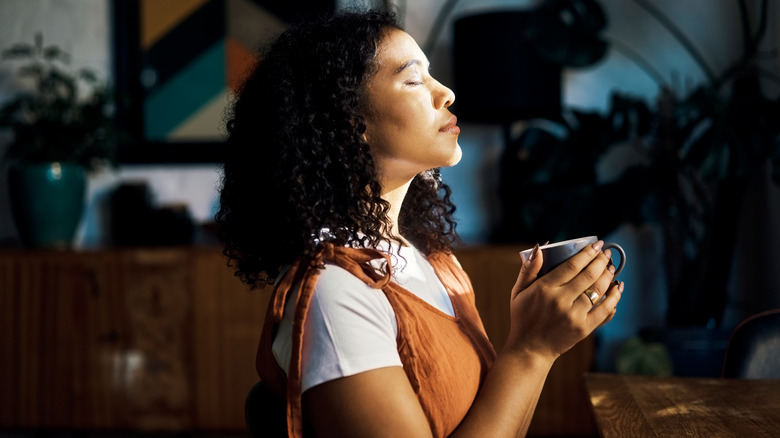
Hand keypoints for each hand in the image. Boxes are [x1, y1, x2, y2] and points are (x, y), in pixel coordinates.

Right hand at [505, 241, 622, 359]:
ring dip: (608, 276)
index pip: (572, 265)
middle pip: (588, 275)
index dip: (587, 253)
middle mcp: (560, 301)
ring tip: (612, 267)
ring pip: (598, 290)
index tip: (596, 245)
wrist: (529, 349)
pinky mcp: (583, 329)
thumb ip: (528, 269)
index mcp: (544, 289)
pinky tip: (617, 288)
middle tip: (606, 253)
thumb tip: (540, 248)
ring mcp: (574, 316)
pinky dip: (614, 298)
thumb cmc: (523, 318)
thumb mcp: (518, 292)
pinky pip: (604, 310)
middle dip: (601, 261)